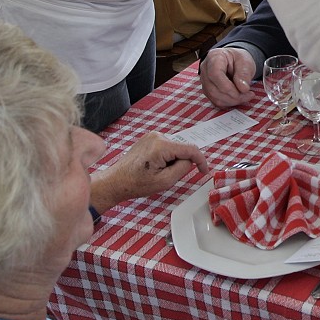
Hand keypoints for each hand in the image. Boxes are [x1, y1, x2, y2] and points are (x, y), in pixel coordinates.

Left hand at [89, 132, 208, 212]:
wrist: (115, 181)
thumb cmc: (136, 183)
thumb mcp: (165, 181)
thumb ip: (182, 168)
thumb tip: (189, 161)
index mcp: (162, 145)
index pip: (191, 149)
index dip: (201, 161)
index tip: (204, 172)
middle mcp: (158, 136)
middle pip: (182, 149)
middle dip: (180, 163)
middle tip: (167, 177)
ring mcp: (152, 136)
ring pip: (175, 149)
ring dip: (172, 161)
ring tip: (158, 173)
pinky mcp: (149, 139)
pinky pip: (167, 148)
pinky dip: (166, 158)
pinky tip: (154, 168)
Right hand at [199, 47, 256, 107]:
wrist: (235, 61)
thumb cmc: (239, 59)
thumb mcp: (246, 62)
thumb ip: (244, 74)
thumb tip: (243, 89)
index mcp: (214, 57)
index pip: (215, 74)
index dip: (228, 87)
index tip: (243, 91)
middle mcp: (205, 69)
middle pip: (213, 89)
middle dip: (233, 96)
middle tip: (248, 95)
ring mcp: (204, 81)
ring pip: (214, 97)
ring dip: (231, 101)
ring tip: (245, 96)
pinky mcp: (207, 91)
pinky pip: (215, 101)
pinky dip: (228, 103)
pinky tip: (238, 98)